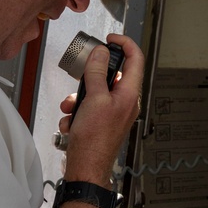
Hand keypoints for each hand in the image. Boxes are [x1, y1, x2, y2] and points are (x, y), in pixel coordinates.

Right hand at [59, 34, 143, 184]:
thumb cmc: (94, 140)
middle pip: (112, 75)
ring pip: (97, 92)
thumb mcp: (94, 99)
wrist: (86, 168)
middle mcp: (125, 103)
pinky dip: (77, 112)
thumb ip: (98, 73)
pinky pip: (89, 107)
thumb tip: (101, 53)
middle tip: (82, 75)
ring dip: (79, 97)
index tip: (110, 39)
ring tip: (70, 107)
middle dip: (91, 76)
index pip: (136, 59)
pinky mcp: (102, 122)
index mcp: (129, 94)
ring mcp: (114, 113)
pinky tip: (71, 122)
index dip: (124, 44)